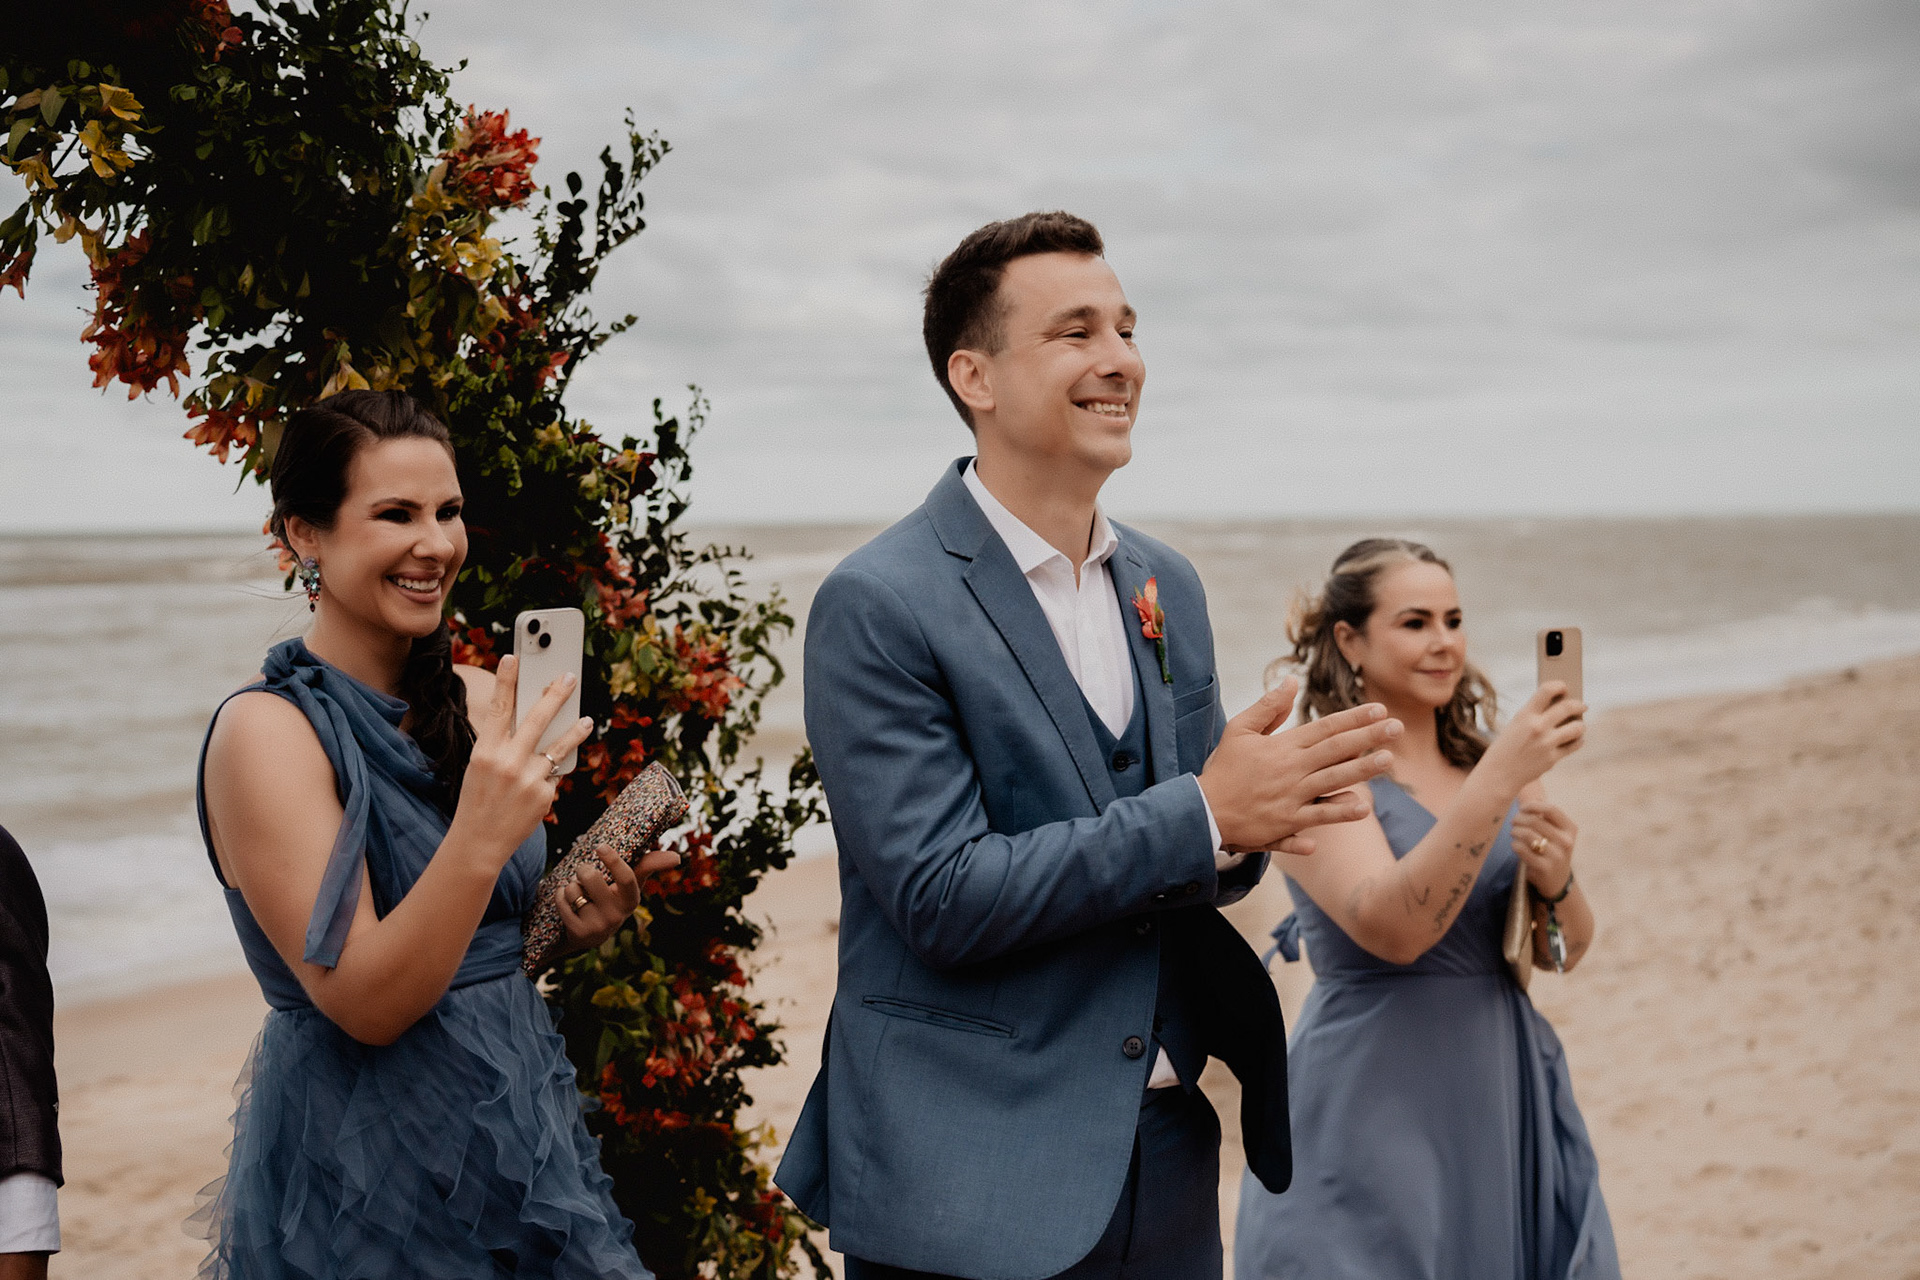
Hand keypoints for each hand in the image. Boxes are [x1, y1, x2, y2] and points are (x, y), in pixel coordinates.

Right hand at [447, 655, 594, 869]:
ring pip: (559, 745)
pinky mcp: (545, 795)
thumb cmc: (478, 800)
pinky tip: (539, 785)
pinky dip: (550, 777)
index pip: (499, 708)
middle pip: (537, 718)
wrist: (478, 844)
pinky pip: (554, 776)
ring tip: (586, 719)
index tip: (513, 657)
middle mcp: (507, 761)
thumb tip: (529, 718)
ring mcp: (528, 779)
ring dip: (575, 730)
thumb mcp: (480, 767)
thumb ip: (501, 744)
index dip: (506, 680)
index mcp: (485, 751)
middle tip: (569, 676)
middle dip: (556, 693)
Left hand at [555, 844, 682, 952]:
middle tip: (585, 873)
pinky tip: (570, 903)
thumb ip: (649, 865)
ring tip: (579, 894)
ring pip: (573, 888)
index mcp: (632, 900)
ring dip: (572, 886)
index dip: (614, 860)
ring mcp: (598, 926)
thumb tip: (677, 858)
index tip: (601, 847)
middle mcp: (618, 916)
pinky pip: (562, 900)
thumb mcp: (630, 885)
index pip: (627, 878)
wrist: (590, 934)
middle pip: (591, 876)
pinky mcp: (579, 934)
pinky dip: (561, 896)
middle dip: (583, 869)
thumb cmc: (613, 898)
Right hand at [1198, 676, 1400, 854]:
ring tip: (1388, 761)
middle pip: (1337, 751)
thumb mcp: (1239, 730)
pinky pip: (1316, 820)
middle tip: (1396, 727)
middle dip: (1369, 737)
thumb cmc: (1223, 769)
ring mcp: (1291, 798)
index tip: (1379, 709)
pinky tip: (1360, 809)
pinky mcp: (1286, 823)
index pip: (1325, 728)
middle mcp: (1291, 771)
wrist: (1203, 810)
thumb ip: (1267, 707)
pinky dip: (1336, 815)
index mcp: (1282, 747)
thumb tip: (1291, 683)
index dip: (1354, 718)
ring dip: (1362, 772)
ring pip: (1334, 783)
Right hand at [1479, 682, 1585, 794]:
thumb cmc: (1506, 747)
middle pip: (1568, 707)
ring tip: (1579, 725)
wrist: (1498, 774)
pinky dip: (1578, 741)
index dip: (1559, 685)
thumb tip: (1562, 707)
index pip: (1547, 690)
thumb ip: (1535, 715)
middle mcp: (1537, 727)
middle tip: (1582, 706)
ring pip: (1577, 728)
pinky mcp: (1552, 759)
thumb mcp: (1515, 725)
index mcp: (1525, 715)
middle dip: (1578, 705)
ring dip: (1581, 725)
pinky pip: (1575, 745)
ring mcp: (1547, 744)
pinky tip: (1576, 739)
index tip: (1564, 687)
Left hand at [1511, 801, 1576, 897]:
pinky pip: (1522, 849)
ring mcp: (1557, 855)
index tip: (1522, 808)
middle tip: (1513, 821)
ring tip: (1513, 832)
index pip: (1551, 809)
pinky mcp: (1545, 867)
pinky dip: (1515, 845)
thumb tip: (1534, 797)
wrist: (1557, 880)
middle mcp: (1566, 842)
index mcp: (1570, 829)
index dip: (1533, 805)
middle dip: (1519, 818)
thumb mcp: (1556, 832)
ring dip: (1515, 831)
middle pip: (1535, 821)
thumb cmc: (1553, 850)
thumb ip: (1546, 816)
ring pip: (1528, 834)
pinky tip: (1515, 845)